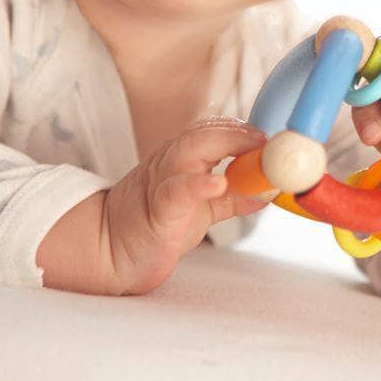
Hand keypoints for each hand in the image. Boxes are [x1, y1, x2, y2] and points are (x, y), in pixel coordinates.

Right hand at [102, 117, 268, 293]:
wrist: (109, 252)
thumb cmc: (157, 224)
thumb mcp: (203, 207)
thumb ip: (233, 197)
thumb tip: (266, 190)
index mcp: (181, 157)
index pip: (213, 130)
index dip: (242, 129)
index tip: (270, 138)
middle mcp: (170, 162)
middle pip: (203, 133)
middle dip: (237, 132)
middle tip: (266, 141)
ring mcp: (161, 183)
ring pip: (188, 151)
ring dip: (223, 145)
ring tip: (252, 151)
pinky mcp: (157, 212)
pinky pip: (177, 192)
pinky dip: (198, 185)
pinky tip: (218, 184)